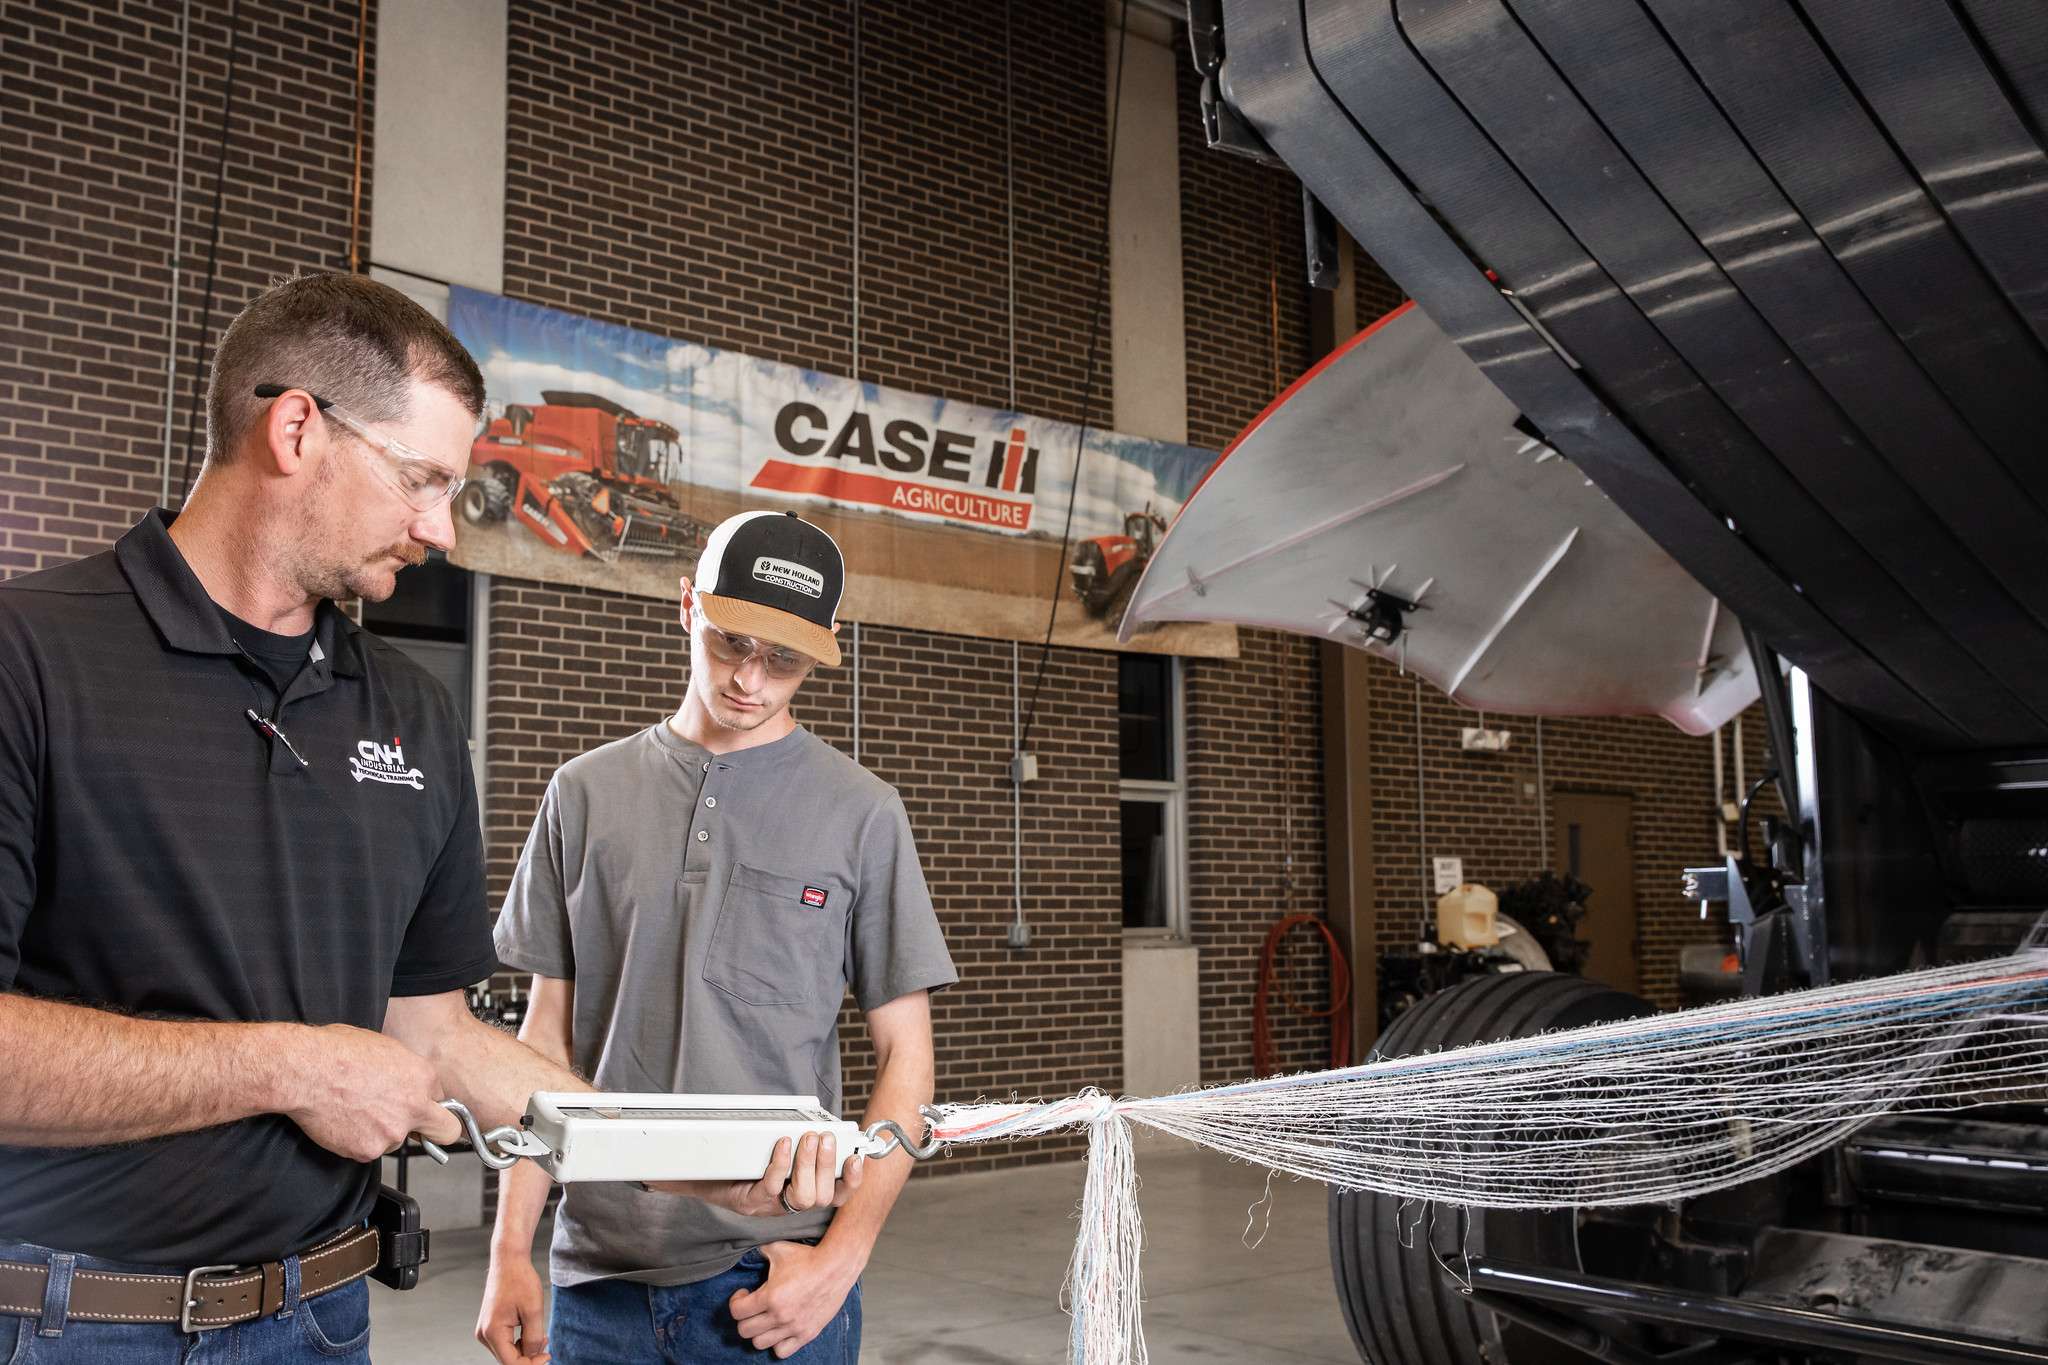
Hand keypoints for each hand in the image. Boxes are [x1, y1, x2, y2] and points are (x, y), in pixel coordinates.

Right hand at [276, 1023, 460, 1161]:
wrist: (305, 1071)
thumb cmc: (337, 1051)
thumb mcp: (386, 1048)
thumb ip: (407, 1071)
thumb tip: (408, 1080)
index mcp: (423, 1077)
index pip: (440, 1098)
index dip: (424, 1100)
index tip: (414, 1103)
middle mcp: (414, 1107)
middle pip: (446, 1131)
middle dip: (436, 1131)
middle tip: (421, 1130)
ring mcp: (392, 1133)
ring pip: (397, 1141)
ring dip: (383, 1132)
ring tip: (357, 1111)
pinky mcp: (367, 1151)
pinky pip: (369, 1150)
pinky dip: (357, 1140)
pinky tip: (344, 1120)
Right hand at [475, 1251, 550, 1363]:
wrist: (508, 1261)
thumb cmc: (520, 1280)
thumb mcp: (533, 1310)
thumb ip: (534, 1337)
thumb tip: (533, 1356)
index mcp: (492, 1332)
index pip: (511, 1363)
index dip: (531, 1364)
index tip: (548, 1356)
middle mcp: (484, 1334)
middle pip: (508, 1359)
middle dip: (529, 1356)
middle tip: (547, 1344)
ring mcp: (484, 1330)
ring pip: (507, 1352)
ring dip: (525, 1349)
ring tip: (542, 1336)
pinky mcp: (489, 1325)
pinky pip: (504, 1342)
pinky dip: (519, 1341)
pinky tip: (531, 1331)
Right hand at [645, 1131, 864, 1216]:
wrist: (735, 1190)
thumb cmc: (715, 1179)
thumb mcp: (696, 1177)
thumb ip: (676, 1177)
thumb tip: (649, 1177)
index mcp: (751, 1201)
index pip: (768, 1191)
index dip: (780, 1171)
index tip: (783, 1142)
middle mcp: (776, 1205)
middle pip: (802, 1196)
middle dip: (809, 1165)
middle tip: (810, 1136)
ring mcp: (797, 1200)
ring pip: (819, 1195)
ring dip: (825, 1165)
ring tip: (823, 1138)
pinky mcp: (816, 1192)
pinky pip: (838, 1194)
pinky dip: (850, 1177)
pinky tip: (854, 1157)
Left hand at [729, 1241, 859, 1358]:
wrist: (836, 1266)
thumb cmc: (808, 1257)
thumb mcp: (778, 1249)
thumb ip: (758, 1251)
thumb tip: (746, 1248)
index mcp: (770, 1296)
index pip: (737, 1312)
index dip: (736, 1301)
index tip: (743, 1294)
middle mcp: (780, 1316)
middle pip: (745, 1330)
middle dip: (745, 1318)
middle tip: (752, 1307)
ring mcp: (794, 1327)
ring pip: (760, 1343)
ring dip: (759, 1331)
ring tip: (765, 1319)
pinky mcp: (807, 1334)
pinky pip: (781, 1351)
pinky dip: (777, 1343)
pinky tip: (779, 1329)